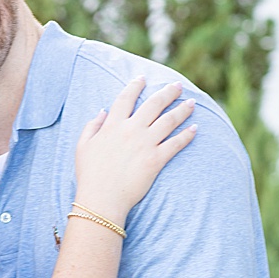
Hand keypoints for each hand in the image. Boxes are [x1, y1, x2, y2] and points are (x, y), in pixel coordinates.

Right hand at [72, 77, 196, 219]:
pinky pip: (175, 143)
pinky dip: (187, 135)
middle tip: (178, 86)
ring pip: (169, 121)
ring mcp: (145, 144)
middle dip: (168, 92)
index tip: (143, 78)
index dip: (135, 86)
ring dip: (182, 110)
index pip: (126, 98)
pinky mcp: (156, 160)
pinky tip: (195, 128)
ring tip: (192, 103)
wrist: (101, 199)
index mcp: (112, 125)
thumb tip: (103, 111)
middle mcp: (131, 130)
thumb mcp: (83, 146)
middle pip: (154, 104)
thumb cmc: (90, 175)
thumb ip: (93, 126)